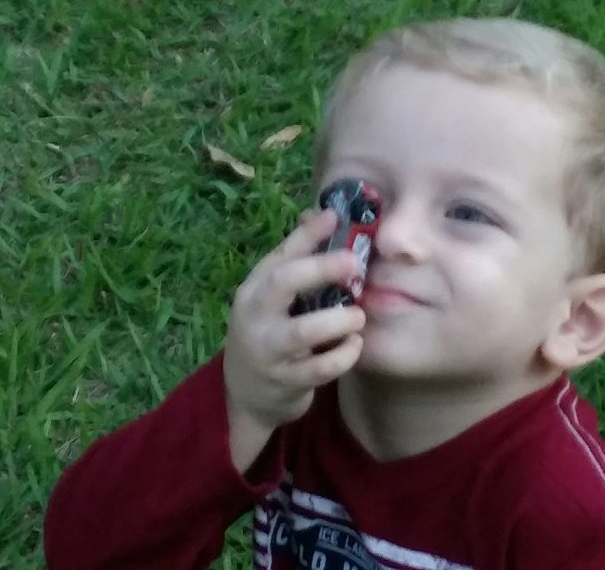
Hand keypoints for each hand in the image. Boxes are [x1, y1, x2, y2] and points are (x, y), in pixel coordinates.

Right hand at [222, 209, 365, 471]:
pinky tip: (354, 345)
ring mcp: (268, 350)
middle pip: (283, 282)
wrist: (246, 392)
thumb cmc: (271, 331)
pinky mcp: (286, 381)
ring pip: (301, 331)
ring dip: (338, 320)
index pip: (280, 254)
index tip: (335, 216)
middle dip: (320, 268)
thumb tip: (323, 213)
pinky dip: (344, 355)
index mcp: (255, 289)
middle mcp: (256, 315)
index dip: (307, 234)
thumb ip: (297, 258)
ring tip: (358, 315)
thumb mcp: (275, 296)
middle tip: (355, 265)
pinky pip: (320, 368)